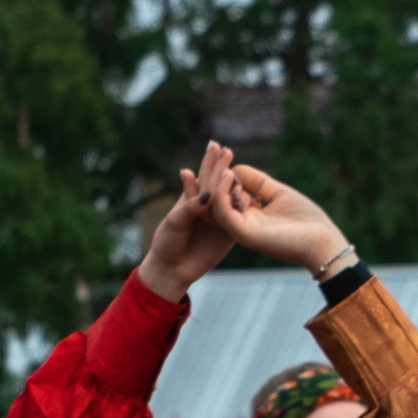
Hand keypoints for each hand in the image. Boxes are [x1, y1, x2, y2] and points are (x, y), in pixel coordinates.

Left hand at [136, 141, 239, 304]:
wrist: (173, 270)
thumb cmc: (167, 243)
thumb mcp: (175, 222)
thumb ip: (190, 207)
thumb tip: (207, 195)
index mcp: (190, 199)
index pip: (201, 177)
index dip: (208, 162)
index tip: (215, 147)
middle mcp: (206, 206)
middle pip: (217, 183)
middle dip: (223, 166)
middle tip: (228, 151)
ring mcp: (219, 218)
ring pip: (229, 198)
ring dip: (235, 185)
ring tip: (239, 174)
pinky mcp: (229, 232)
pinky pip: (238, 217)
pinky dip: (243, 206)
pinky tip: (250, 197)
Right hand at [211, 164, 353, 276]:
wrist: (323, 242)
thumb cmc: (306, 220)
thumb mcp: (278, 193)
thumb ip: (257, 182)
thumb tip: (236, 167)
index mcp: (246, 217)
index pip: (223, 194)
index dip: (218, 173)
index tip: (222, 151)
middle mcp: (240, 225)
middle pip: (213, 199)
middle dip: (211, 173)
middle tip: (213, 149)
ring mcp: (241, 231)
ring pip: (214, 205)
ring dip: (215, 180)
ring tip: (222, 161)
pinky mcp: (245, 235)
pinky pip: (224, 212)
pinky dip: (221, 193)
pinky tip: (229, 175)